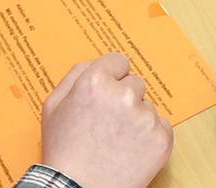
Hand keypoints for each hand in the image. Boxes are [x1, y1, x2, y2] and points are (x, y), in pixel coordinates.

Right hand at [38, 53, 173, 187]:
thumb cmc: (64, 153)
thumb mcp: (54, 106)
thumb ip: (76, 74)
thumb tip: (98, 61)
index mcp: (95, 82)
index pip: (118, 61)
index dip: (111, 79)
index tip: (106, 94)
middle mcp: (123, 96)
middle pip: (134, 84)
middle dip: (122, 100)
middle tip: (106, 125)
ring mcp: (145, 118)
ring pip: (146, 106)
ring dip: (136, 119)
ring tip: (115, 141)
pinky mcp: (161, 138)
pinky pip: (161, 125)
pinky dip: (150, 137)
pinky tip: (130, 150)